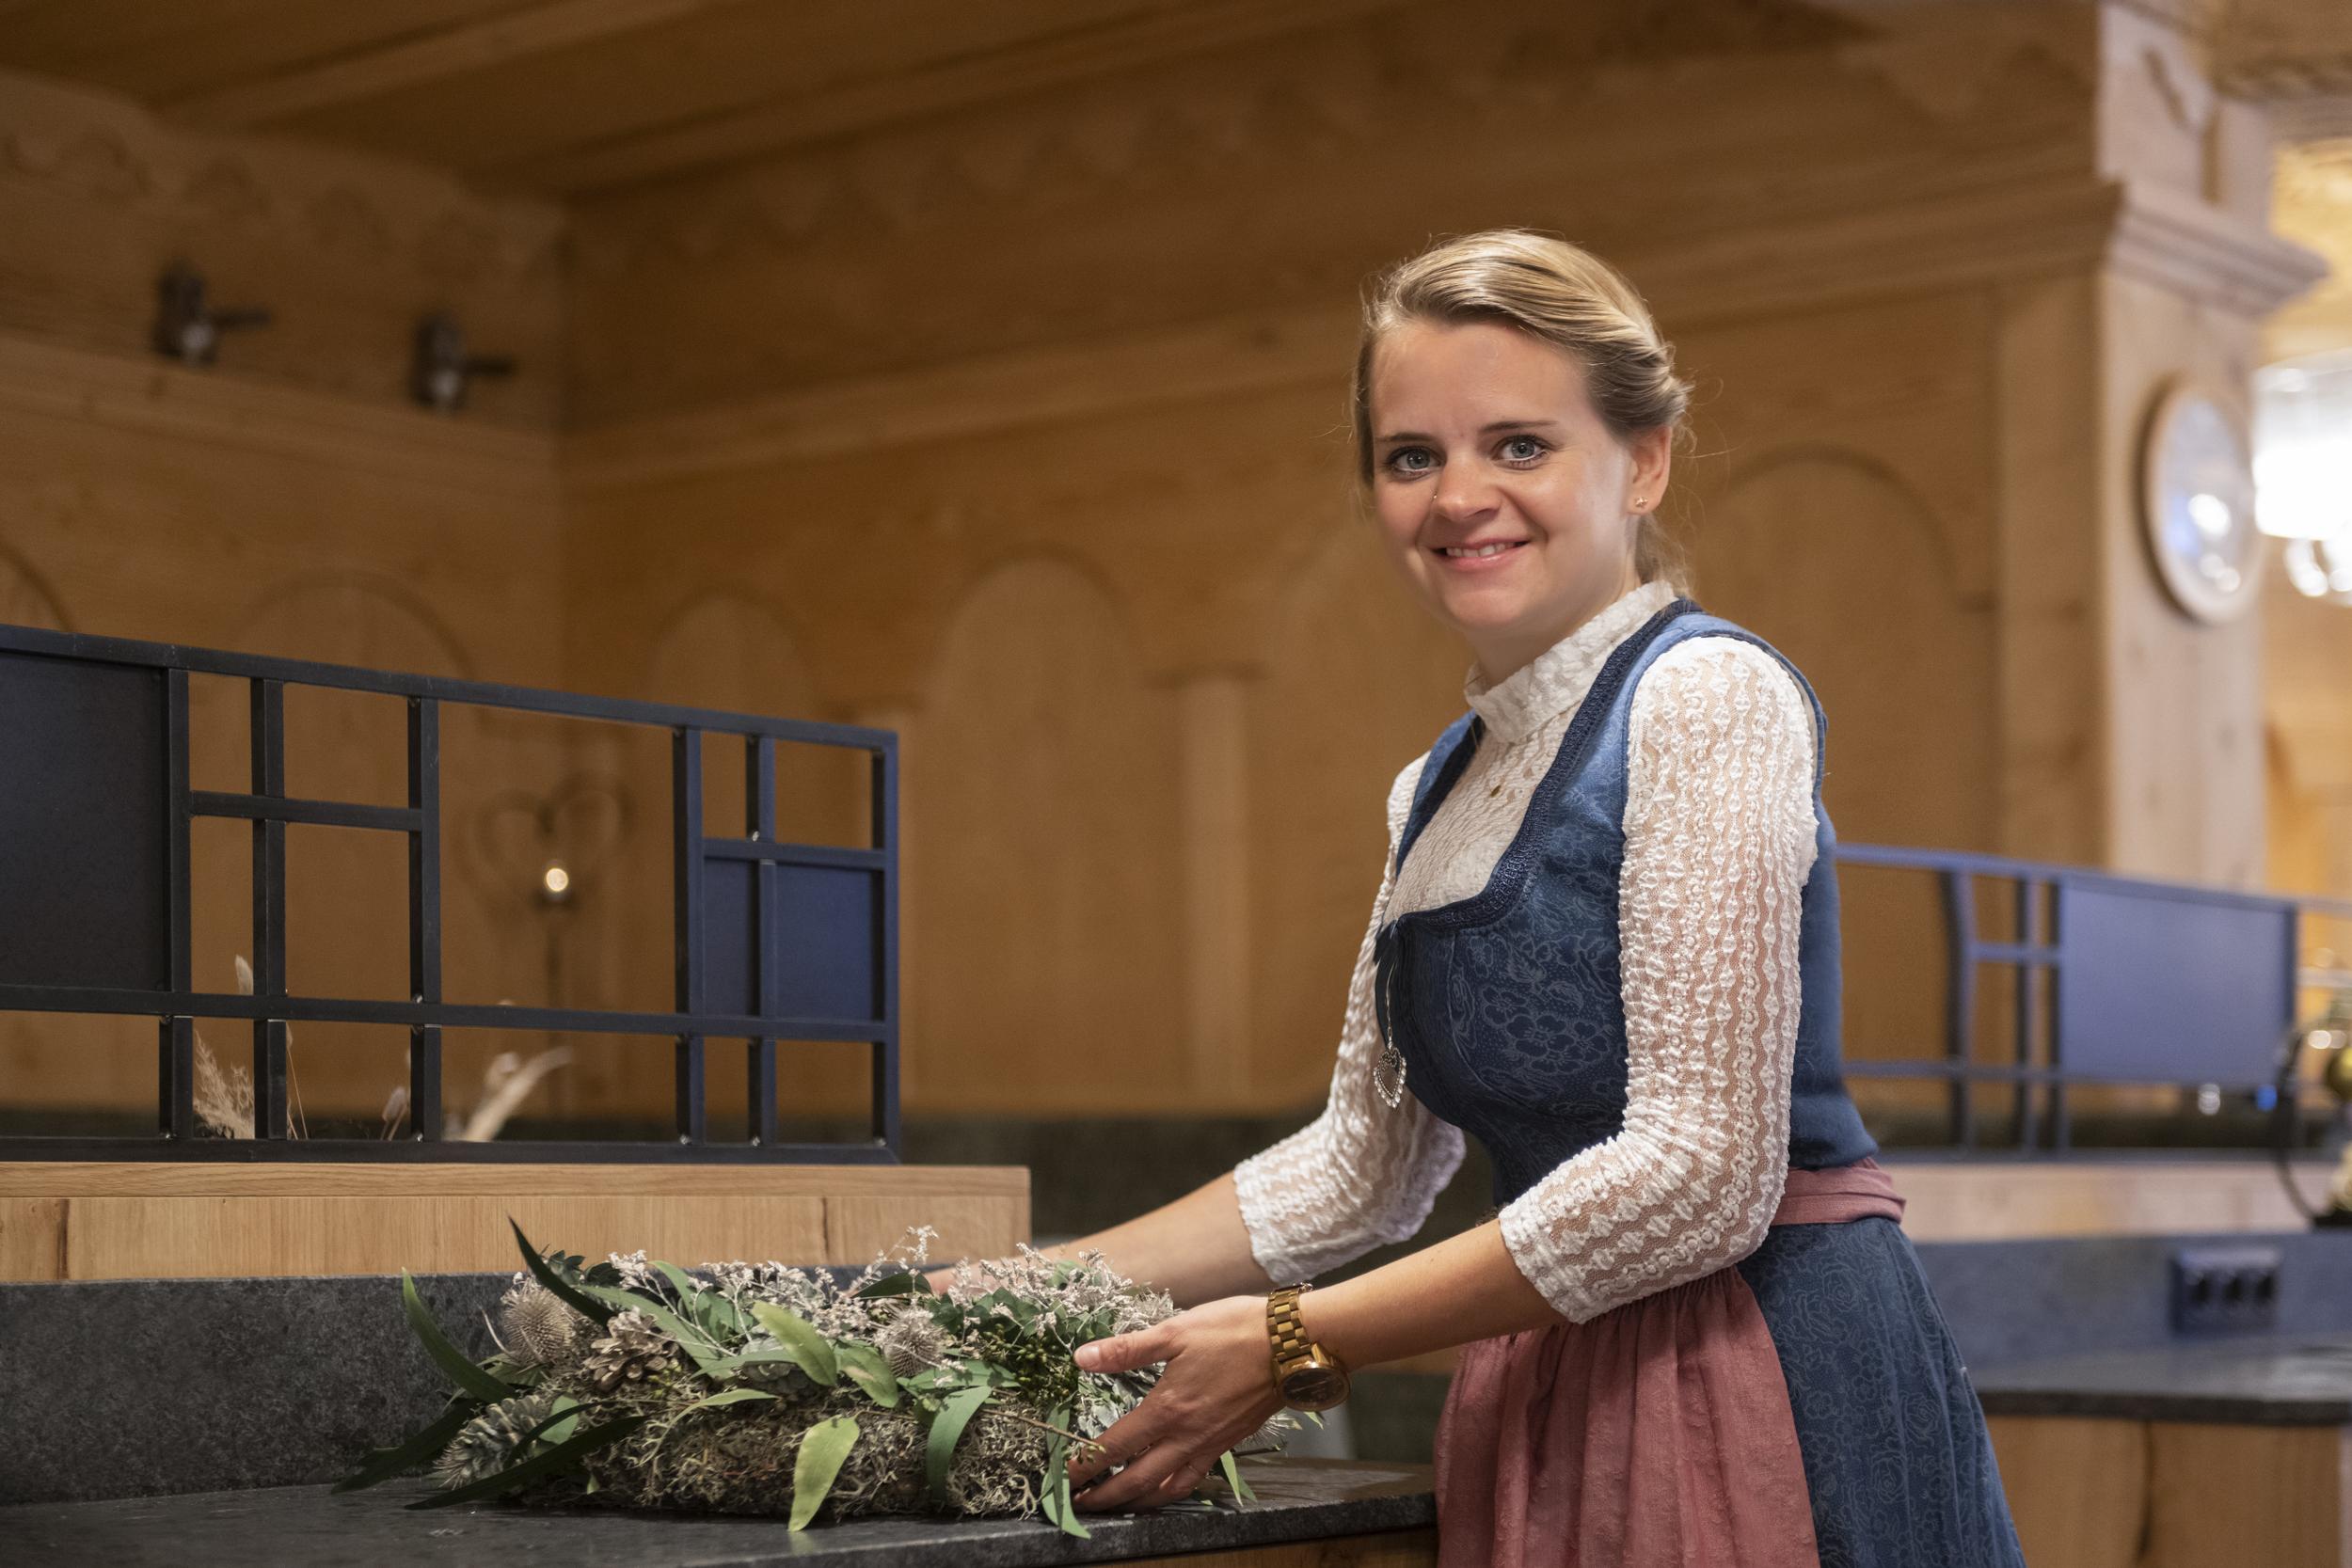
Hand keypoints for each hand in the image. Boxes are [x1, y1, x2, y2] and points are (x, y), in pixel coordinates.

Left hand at [1066, 1294, 1286, 1511]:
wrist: (1290, 1345)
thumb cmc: (1233, 1332)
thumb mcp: (1175, 1331)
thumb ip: (1127, 1349)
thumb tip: (1082, 1357)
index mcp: (1167, 1409)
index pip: (1116, 1446)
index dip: (1086, 1464)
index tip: (1065, 1475)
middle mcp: (1186, 1436)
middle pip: (1137, 1480)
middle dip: (1105, 1496)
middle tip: (1080, 1504)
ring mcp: (1209, 1444)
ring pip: (1167, 1488)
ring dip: (1137, 1501)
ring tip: (1117, 1504)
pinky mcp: (1228, 1443)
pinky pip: (1194, 1479)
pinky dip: (1173, 1491)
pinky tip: (1165, 1488)